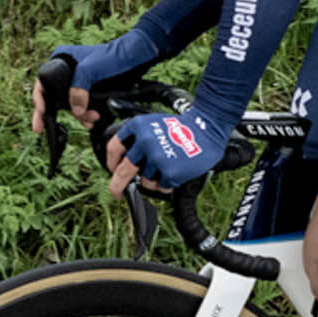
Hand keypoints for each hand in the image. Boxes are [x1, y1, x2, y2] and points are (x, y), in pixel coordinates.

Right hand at [35, 34, 153, 135]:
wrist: (139, 55)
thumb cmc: (116, 55)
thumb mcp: (92, 69)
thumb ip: (79, 88)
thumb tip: (75, 110)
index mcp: (62, 59)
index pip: (43, 82)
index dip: (40, 100)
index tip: (41, 115)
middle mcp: (69, 71)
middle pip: (57, 98)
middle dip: (64, 113)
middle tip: (64, 124)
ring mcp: (81, 82)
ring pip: (71, 106)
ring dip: (80, 116)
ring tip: (91, 119)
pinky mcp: (92, 91)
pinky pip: (83, 107)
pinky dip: (86, 115)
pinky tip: (93, 119)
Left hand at [105, 111, 227, 201]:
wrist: (207, 128)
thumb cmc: (181, 127)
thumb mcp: (153, 123)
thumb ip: (136, 138)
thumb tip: (120, 164)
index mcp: (138, 126)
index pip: (113, 148)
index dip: (110, 162)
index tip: (113, 170)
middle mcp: (145, 141)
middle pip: (122, 172)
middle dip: (116, 187)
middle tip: (117, 193)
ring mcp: (157, 158)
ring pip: (145, 181)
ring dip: (152, 181)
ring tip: (165, 170)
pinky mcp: (170, 172)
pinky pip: (161, 188)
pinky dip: (167, 185)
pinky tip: (175, 172)